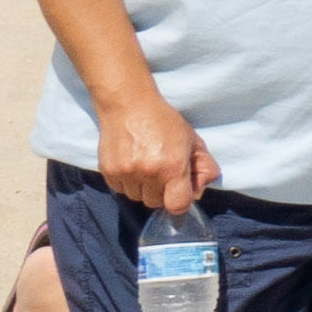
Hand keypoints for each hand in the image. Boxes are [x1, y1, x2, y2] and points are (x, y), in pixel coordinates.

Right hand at [87, 97, 213, 214]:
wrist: (129, 105)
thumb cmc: (164, 122)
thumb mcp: (193, 140)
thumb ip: (204, 167)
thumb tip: (199, 191)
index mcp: (172, 166)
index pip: (177, 205)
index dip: (181, 202)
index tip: (181, 192)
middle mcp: (148, 172)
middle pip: (156, 203)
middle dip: (163, 192)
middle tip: (163, 173)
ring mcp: (125, 173)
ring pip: (137, 198)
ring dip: (144, 189)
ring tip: (147, 167)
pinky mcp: (108, 172)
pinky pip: (120, 190)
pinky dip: (128, 183)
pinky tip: (133, 165)